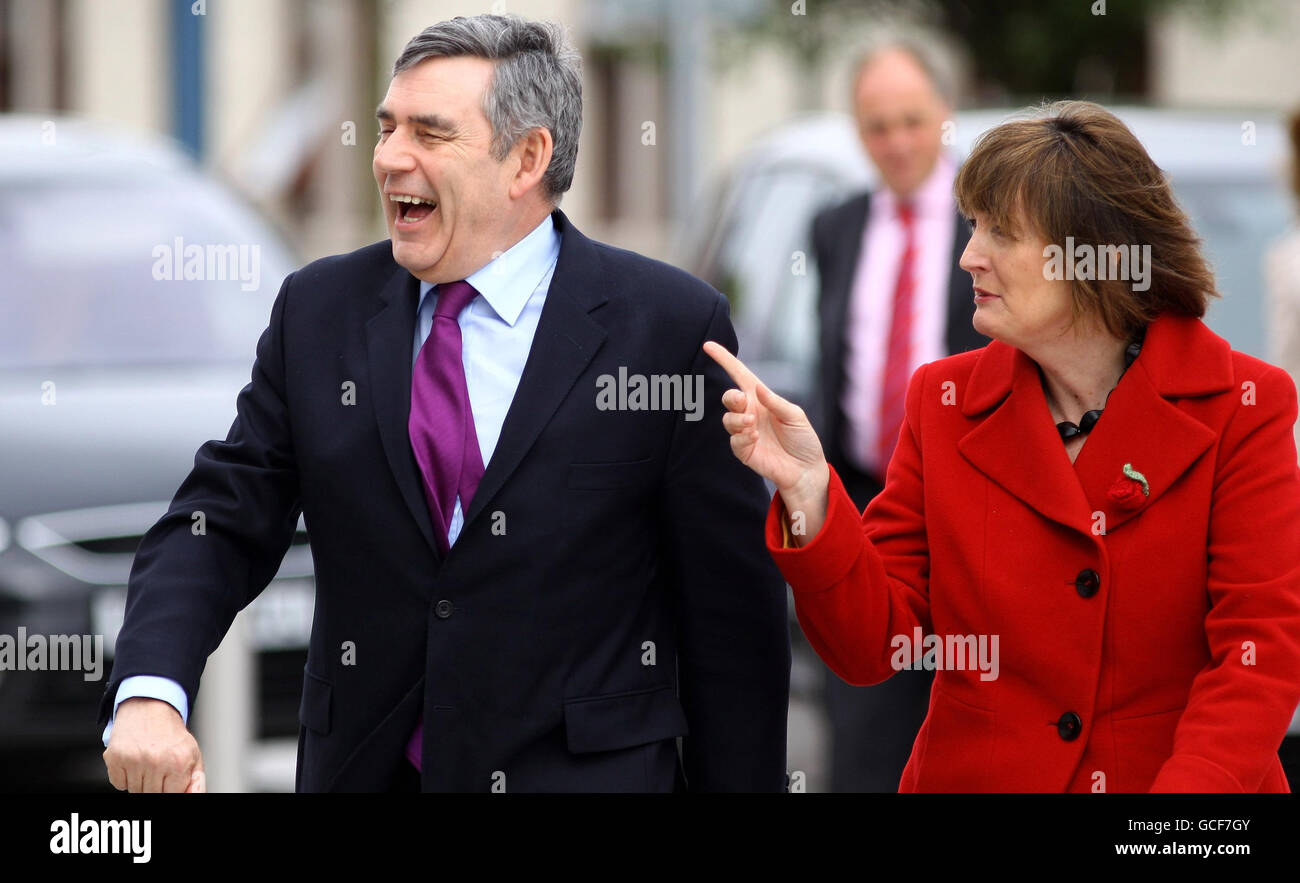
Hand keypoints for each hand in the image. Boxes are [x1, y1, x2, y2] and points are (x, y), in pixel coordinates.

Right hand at [103, 697, 205, 792]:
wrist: (149, 707)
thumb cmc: (171, 733)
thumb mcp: (192, 754)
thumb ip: (196, 781)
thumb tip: (195, 796)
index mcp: (178, 762)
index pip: (171, 796)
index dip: (170, 790)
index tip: (169, 781)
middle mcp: (155, 761)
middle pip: (151, 796)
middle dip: (156, 786)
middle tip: (158, 770)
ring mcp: (133, 760)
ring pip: (134, 791)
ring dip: (140, 782)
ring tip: (147, 763)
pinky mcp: (115, 758)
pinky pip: (119, 784)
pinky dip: (125, 777)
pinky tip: (134, 761)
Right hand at [703, 341, 829, 540]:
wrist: (806, 469)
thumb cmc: (803, 440)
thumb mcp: (795, 415)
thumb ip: (775, 402)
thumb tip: (757, 390)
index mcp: (762, 399)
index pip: (740, 375)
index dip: (724, 360)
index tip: (708, 346)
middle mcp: (751, 413)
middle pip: (729, 398)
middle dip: (731, 398)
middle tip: (741, 401)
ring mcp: (745, 432)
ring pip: (728, 419)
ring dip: (738, 419)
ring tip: (752, 424)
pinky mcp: (744, 450)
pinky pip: (734, 440)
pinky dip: (741, 436)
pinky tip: (753, 437)